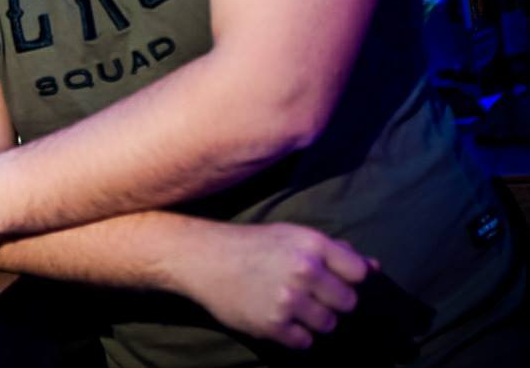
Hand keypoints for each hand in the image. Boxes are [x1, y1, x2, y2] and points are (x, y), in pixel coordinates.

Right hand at [175, 221, 378, 348]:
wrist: (203, 258)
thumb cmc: (251, 244)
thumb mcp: (291, 235)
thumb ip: (332, 251)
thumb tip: (373, 267)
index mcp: (312, 244)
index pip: (359, 273)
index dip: (349, 279)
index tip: (335, 280)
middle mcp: (304, 270)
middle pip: (347, 302)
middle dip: (332, 302)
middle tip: (311, 296)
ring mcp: (289, 299)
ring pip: (328, 325)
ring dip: (315, 320)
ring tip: (293, 307)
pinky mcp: (273, 324)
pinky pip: (303, 341)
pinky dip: (294, 334)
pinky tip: (279, 318)